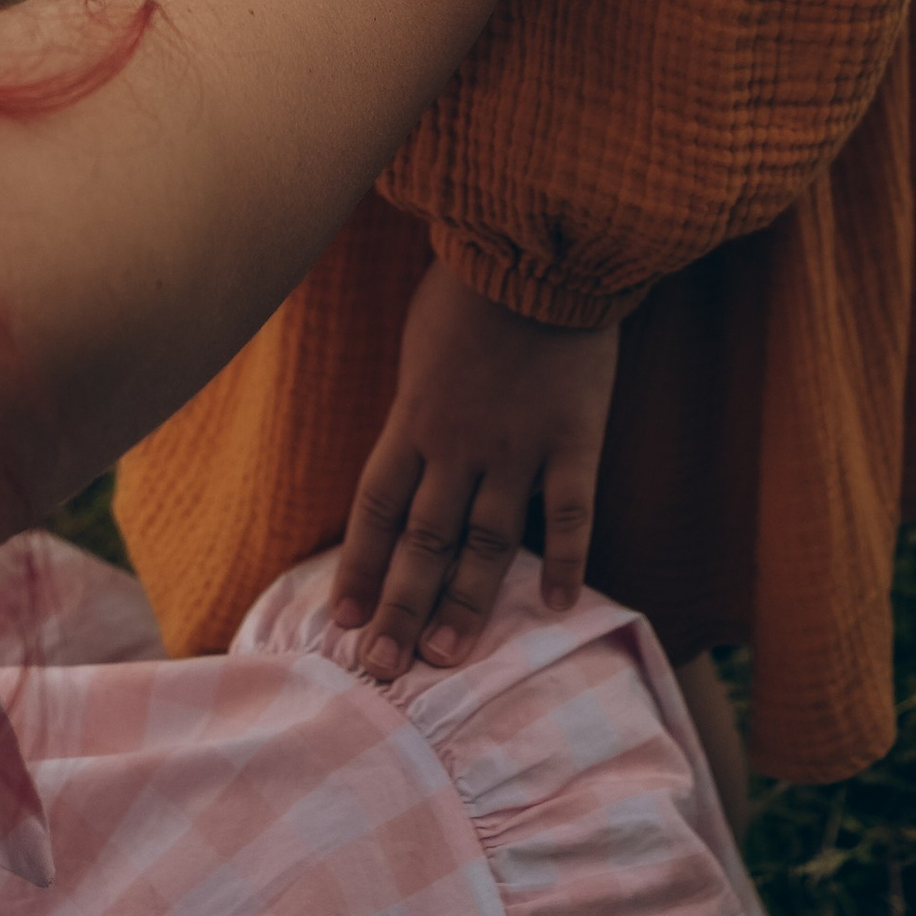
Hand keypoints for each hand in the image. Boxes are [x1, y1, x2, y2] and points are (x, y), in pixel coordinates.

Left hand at [332, 260, 620, 674]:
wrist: (540, 246)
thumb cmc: (471, 282)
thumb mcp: (420, 341)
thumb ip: (415, 401)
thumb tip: (405, 440)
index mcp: (414, 418)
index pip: (376, 509)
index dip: (358, 567)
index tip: (342, 620)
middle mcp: (460, 445)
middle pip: (423, 543)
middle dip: (399, 609)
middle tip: (383, 669)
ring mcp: (519, 448)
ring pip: (487, 546)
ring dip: (466, 607)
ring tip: (445, 658)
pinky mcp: (574, 440)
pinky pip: (569, 515)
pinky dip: (564, 564)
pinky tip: (558, 608)